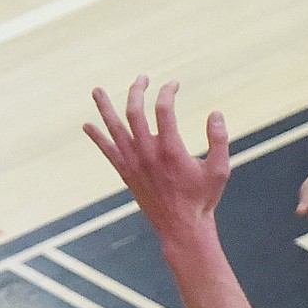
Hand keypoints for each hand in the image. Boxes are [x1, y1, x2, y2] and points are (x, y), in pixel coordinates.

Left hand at [84, 76, 230, 240]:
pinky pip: (108, 151)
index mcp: (171, 150)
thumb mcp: (220, 170)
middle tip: (142, 79)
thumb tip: (216, 113)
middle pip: (135, 112)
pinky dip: (97, 138)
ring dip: (105, 107)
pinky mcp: (126, 174)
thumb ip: (219, 140)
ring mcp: (134, 163)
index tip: (173, 85)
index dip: (168, 92)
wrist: (182, 228)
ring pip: (115, 128)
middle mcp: (148, 154)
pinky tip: (87, 125)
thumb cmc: (203, 199)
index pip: (164, 109)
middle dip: (137, 91)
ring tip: (97, 90)